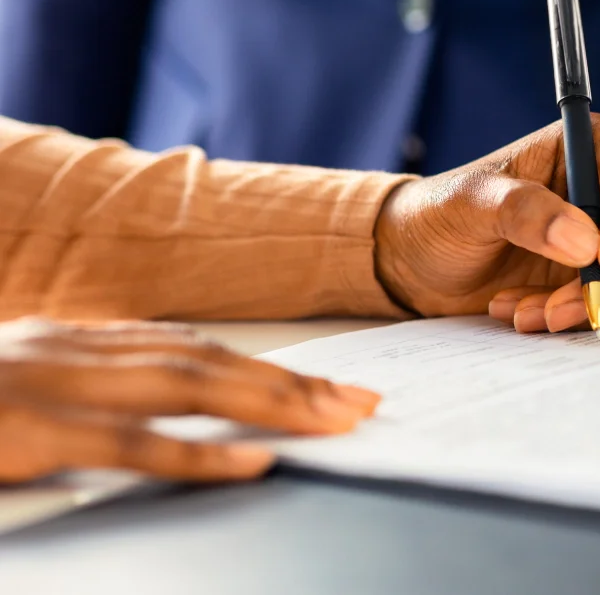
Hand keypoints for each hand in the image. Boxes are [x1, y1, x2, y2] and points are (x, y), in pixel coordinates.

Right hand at [0, 318, 379, 482]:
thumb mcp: (29, 385)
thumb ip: (97, 390)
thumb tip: (171, 411)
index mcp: (79, 340)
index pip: (197, 347)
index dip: (270, 366)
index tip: (332, 386)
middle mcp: (76, 350)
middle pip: (210, 362)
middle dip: (294, 385)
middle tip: (361, 407)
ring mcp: (53, 387)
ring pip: (186, 389)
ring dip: (270, 405)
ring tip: (334, 424)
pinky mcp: (31, 434)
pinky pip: (129, 443)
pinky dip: (196, 454)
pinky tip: (251, 463)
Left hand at [374, 114, 599, 331]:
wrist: (418, 265)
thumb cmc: (441, 213)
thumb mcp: (470, 203)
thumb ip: (524, 211)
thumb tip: (584, 242)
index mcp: (595, 148)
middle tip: (569, 299)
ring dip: (597, 303)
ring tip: (531, 311)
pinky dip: (582, 318)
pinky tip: (529, 314)